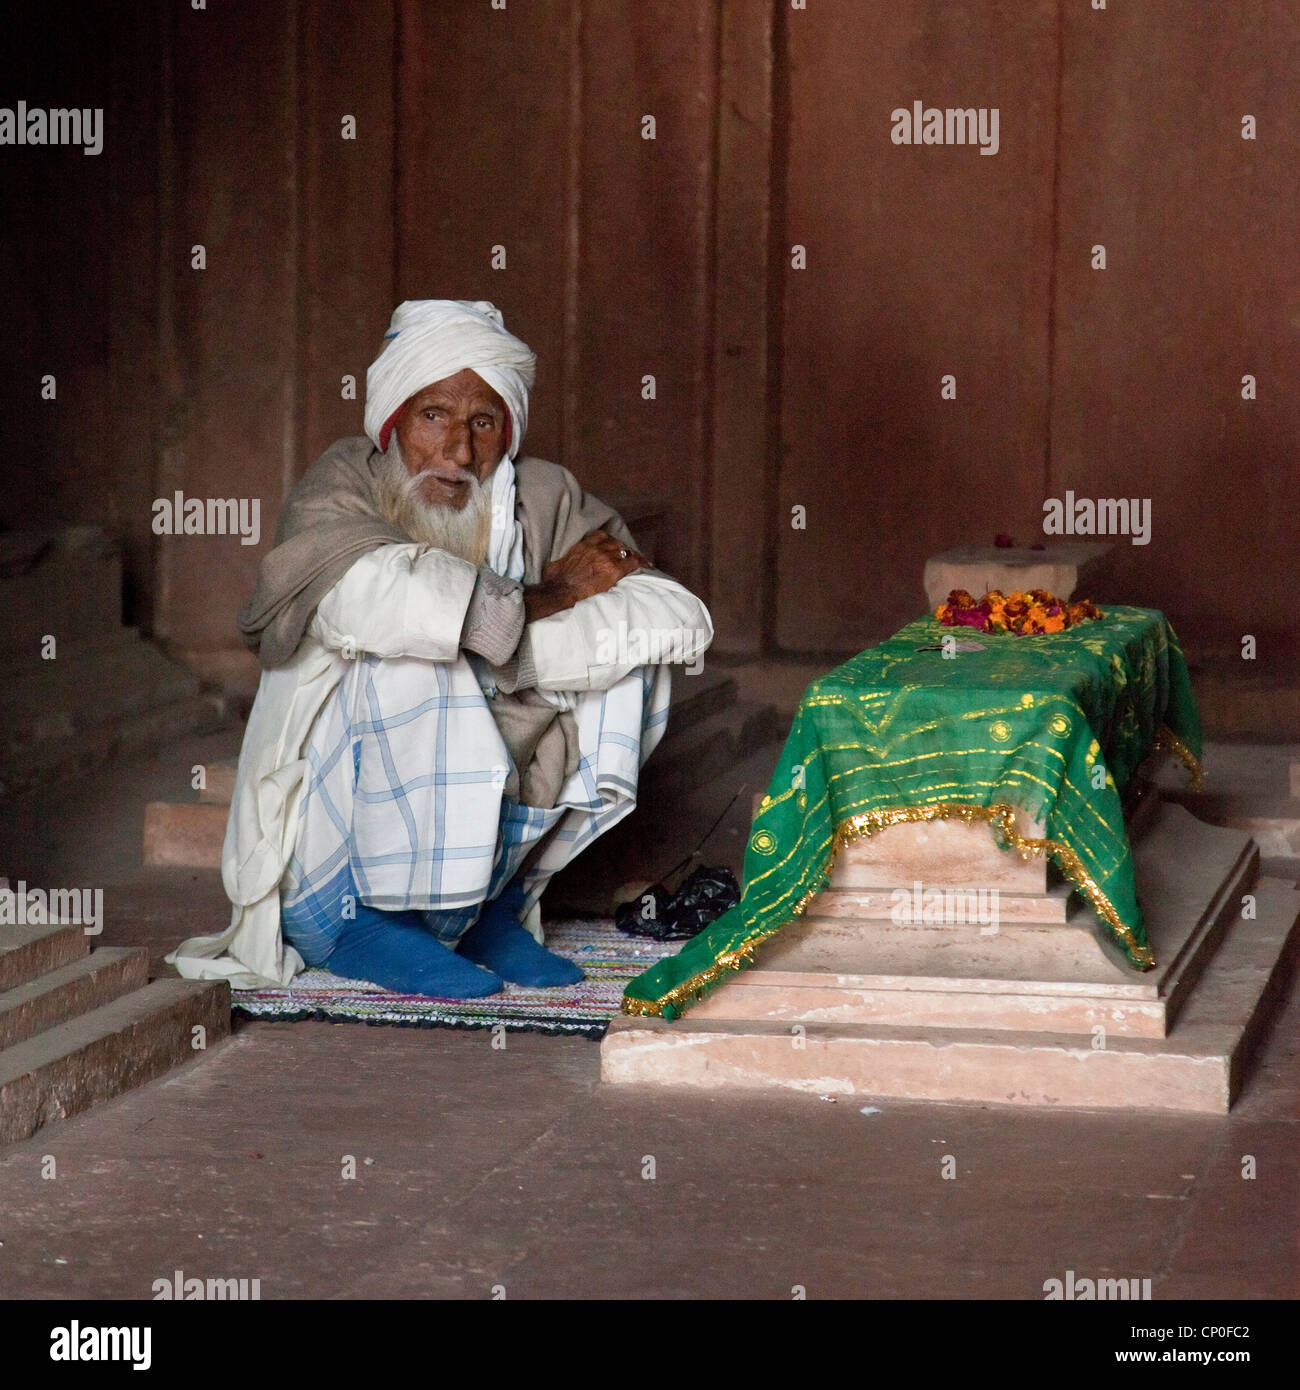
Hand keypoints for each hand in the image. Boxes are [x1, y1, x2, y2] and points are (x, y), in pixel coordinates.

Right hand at [524, 530, 643, 621]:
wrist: (559, 590)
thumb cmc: (554, 581)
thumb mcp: (557, 563)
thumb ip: (566, 559)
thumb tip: (562, 564)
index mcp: (583, 545)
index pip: (602, 536)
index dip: (610, 541)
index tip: (614, 545)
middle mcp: (596, 548)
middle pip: (616, 543)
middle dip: (622, 549)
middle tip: (627, 556)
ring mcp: (606, 558)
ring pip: (626, 552)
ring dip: (631, 556)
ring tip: (639, 561)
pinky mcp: (613, 571)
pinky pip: (632, 563)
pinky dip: (641, 563)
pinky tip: (647, 567)